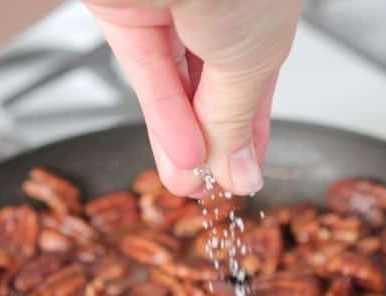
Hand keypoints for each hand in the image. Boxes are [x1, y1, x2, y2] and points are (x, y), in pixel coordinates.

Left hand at [84, 0, 302, 195]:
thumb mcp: (252, 60)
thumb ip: (236, 118)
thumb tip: (236, 168)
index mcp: (261, 14)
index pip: (257, 85)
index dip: (251, 134)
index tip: (247, 172)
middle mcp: (216, 9)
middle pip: (213, 90)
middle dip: (214, 145)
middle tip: (215, 188)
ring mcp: (168, 9)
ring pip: (176, 88)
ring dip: (184, 143)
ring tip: (190, 186)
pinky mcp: (124, 11)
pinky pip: (146, 73)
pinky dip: (162, 116)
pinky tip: (178, 155)